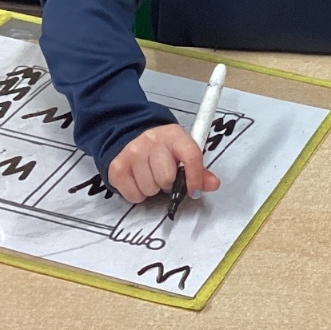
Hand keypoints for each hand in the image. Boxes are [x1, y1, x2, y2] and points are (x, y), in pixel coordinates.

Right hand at [107, 123, 221, 204]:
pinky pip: (133, 195)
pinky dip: (138, 194)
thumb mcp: (182, 152)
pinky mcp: (118, 166)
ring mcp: (133, 152)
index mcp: (174, 135)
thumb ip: (199, 170)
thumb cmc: (161, 148)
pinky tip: (138, 180)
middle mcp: (152, 140)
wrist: (131, 134)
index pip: (191, 157)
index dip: (195, 178)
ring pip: (150, 188)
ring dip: (152, 189)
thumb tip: (213, 184)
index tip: (194, 191)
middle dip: (167, 184)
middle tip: (164, 176)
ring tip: (150, 176)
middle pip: (166, 178)